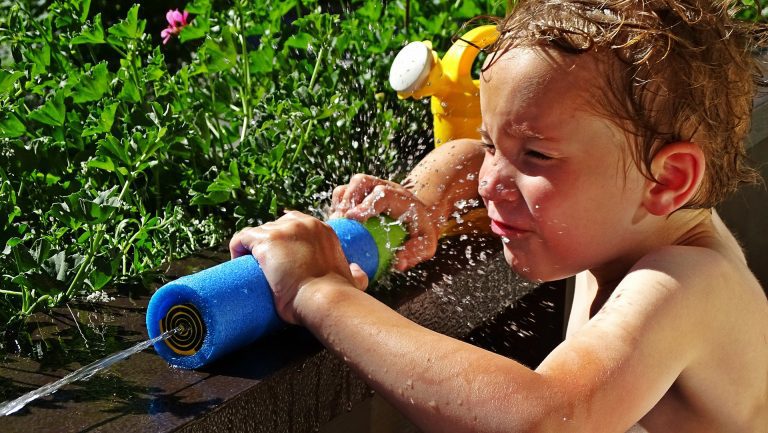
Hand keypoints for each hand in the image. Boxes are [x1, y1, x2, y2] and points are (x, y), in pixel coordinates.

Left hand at [229, 211, 368, 324]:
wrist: (325, 298)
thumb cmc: (338, 293)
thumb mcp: (353, 279)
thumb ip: (357, 275)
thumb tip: (358, 272)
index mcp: (322, 229)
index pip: (296, 223)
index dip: (285, 240)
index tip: (281, 259)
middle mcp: (303, 223)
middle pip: (276, 226)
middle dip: (270, 244)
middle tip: (267, 267)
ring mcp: (283, 230)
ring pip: (259, 232)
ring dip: (253, 248)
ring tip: (251, 268)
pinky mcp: (265, 240)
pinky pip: (242, 238)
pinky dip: (237, 248)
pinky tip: (238, 261)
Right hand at [330, 174, 438, 271]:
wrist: (420, 214)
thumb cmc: (421, 231)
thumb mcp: (427, 243)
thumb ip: (417, 252)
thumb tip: (398, 263)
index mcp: (401, 197)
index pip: (382, 194)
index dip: (366, 205)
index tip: (353, 218)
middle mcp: (384, 186)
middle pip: (361, 181)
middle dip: (348, 199)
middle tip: (340, 220)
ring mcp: (371, 187)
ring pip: (349, 185)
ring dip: (339, 202)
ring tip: (335, 222)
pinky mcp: (360, 192)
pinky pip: (343, 194)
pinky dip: (336, 205)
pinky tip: (336, 224)